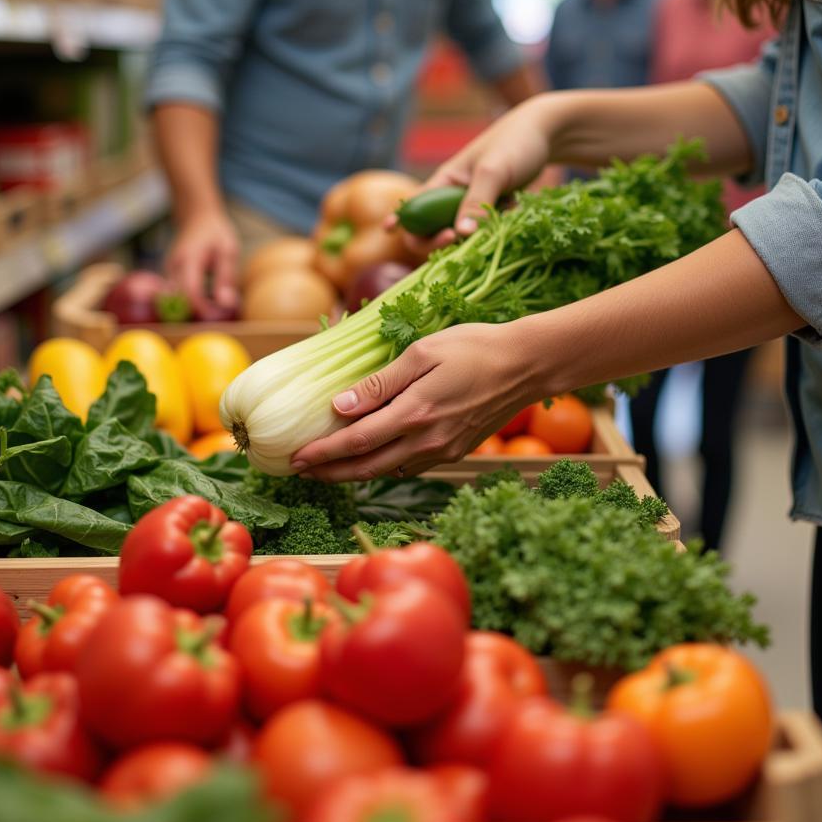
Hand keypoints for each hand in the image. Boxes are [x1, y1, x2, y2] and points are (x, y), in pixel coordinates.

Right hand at [167, 209, 239, 307]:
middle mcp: (173, 266)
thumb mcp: (228, 252)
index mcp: (189, 258)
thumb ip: (226, 278)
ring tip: (214, 308)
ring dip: (192, 308)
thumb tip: (226, 304)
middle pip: (179, 299)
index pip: (190, 290)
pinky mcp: (168, 274)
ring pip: (175, 299)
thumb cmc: (215, 234)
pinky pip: (175, 294)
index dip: (201, 308)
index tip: (216, 316)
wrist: (196, 217)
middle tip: (217, 316)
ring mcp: (168, 270)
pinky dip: (189, 301)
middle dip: (196, 312)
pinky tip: (206, 301)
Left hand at [290, 322, 539, 481]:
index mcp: (414, 414)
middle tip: (300, 472)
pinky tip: (370, 458)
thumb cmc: (473, 347)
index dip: (322, 454)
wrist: (526, 365)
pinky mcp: (455, 452)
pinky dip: (383, 466)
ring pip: (388, 471)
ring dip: (354, 473)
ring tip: (327, 468)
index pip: (355, 442)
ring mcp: (443, 451)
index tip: (295, 459)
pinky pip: (410, 466)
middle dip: (329, 473)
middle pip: (366, 468)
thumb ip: (379, 384)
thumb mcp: (422, 353)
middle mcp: (427, 441)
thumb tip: (339, 405)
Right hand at [386, 96, 556, 253]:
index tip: (403, 236)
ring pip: (464, 236)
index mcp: (443, 183)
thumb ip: (477, 203)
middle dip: (441, 241)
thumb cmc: (515, 143)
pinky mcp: (493, 215)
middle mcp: (452, 198)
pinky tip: (515, 209)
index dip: (404, 226)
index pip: (413, 210)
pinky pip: (488, 233)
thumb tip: (459, 235)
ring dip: (478, 235)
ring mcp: (473, 208)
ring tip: (502, 212)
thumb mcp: (494, 171)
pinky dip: (498, 230)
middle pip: (433, 232)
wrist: (547, 134)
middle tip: (458, 239)